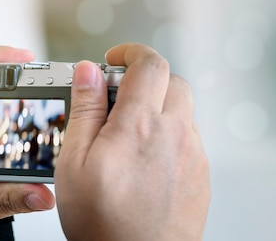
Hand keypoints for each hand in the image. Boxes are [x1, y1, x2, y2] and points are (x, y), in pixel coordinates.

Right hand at [55, 43, 209, 240]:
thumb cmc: (103, 223)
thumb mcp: (74, 163)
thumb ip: (84, 109)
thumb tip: (88, 71)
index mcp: (140, 125)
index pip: (149, 64)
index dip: (131, 53)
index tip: (114, 60)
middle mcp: (175, 134)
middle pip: (172, 81)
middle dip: (146, 80)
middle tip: (119, 98)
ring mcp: (194, 154)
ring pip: (182, 110)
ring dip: (158, 108)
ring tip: (130, 136)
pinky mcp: (201, 174)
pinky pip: (189, 138)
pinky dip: (170, 134)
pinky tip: (146, 161)